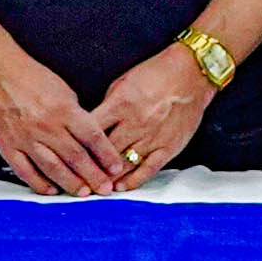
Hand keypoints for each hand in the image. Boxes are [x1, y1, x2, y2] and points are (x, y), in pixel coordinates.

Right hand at [0, 45, 126, 196]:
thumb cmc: (30, 77)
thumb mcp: (63, 90)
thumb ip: (76, 116)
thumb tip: (90, 139)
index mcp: (64, 110)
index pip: (92, 138)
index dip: (107, 156)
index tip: (116, 169)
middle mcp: (46, 126)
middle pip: (76, 157)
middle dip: (93, 176)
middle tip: (104, 188)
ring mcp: (26, 138)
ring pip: (53, 168)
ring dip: (70, 183)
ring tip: (83, 193)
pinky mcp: (8, 146)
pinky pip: (25, 171)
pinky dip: (39, 183)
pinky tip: (50, 190)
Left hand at [90, 44, 219, 183]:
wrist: (192, 73)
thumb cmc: (156, 74)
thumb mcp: (123, 82)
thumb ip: (108, 106)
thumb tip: (93, 126)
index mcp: (120, 104)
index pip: (91, 131)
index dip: (77, 146)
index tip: (69, 157)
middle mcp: (135, 123)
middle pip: (105, 152)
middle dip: (90, 168)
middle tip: (78, 179)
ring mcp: (153, 137)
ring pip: (124, 164)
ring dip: (108, 178)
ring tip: (96, 187)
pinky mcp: (169, 146)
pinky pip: (149, 168)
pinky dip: (134, 180)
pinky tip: (122, 187)